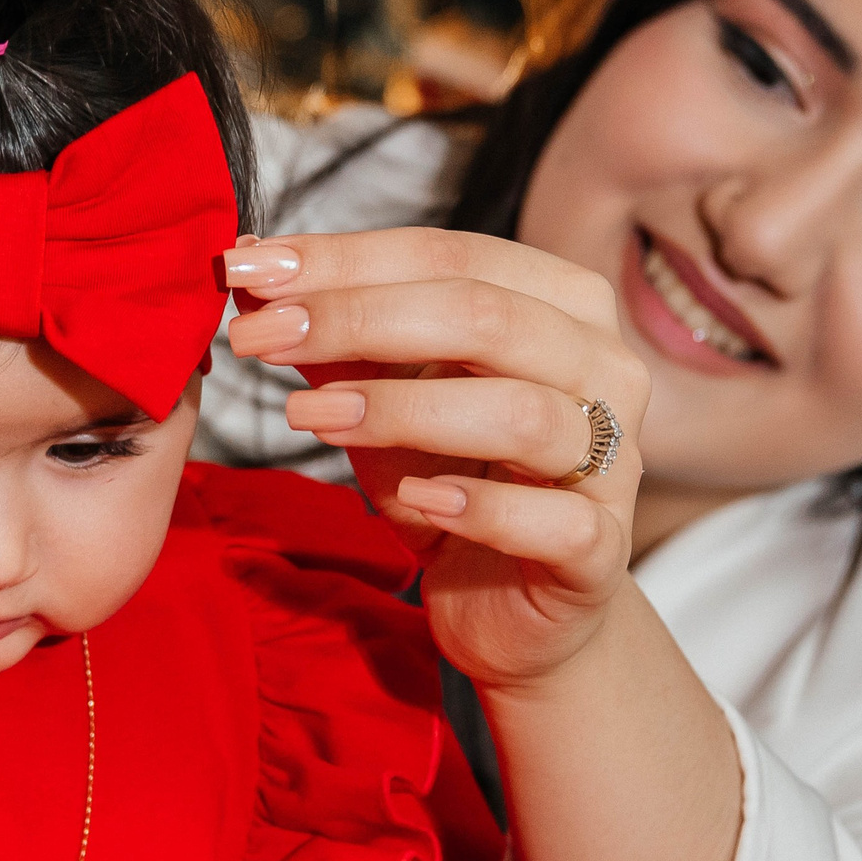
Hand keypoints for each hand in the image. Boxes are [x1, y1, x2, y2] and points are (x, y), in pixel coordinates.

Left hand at [223, 228, 649, 690]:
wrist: (510, 605)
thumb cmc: (450, 477)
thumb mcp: (383, 394)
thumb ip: (337, 335)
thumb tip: (255, 271)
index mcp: (562, 305)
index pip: (452, 256)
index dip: (346, 259)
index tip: (248, 269)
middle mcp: (605, 368)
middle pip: (484, 317)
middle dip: (357, 319)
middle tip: (260, 337)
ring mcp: (612, 461)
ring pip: (519, 412)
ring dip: (401, 409)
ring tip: (309, 415)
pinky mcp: (600, 550)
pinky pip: (553, 520)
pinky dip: (479, 506)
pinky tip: (414, 499)